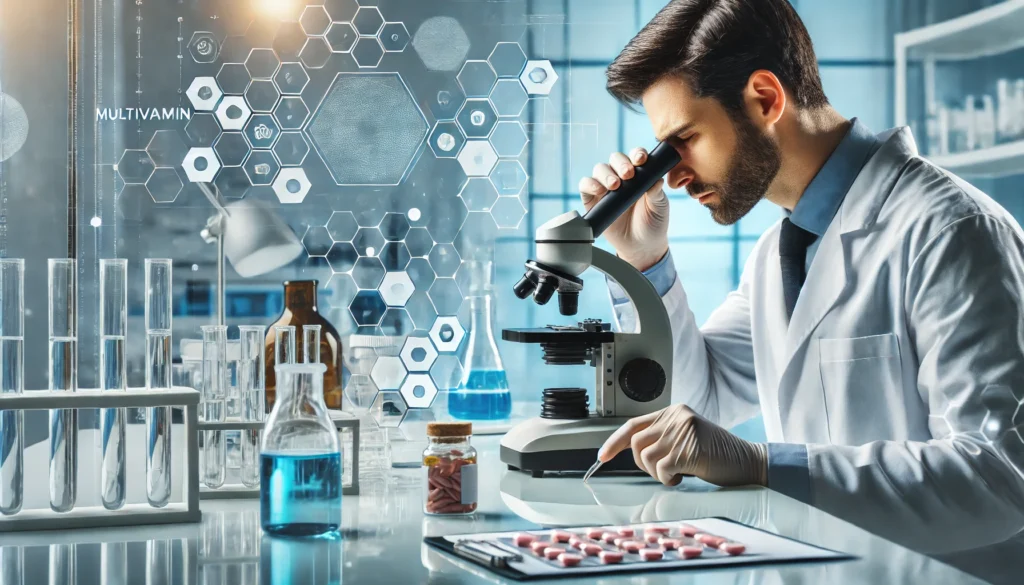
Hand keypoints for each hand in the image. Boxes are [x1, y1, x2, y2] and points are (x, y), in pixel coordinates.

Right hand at [579, 148, 669, 271]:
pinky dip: (589, 184)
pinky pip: (585, 185)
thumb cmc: (653, 223)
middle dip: (621, 163)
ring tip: (615, 186)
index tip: (641, 160)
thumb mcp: (660, 207)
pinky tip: (598, 190)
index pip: (636, 156)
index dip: (637, 154)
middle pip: (616, 159)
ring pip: (600, 169)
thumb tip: (656, 179)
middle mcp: (621, 177)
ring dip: (606, 174)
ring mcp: (605, 187)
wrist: (641, 246)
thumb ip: (657, 192)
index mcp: (640, 174)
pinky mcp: (592, 200)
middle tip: (628, 175)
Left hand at [598, 404, 767, 487]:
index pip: (633, 424)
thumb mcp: (685, 438)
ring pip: (646, 457)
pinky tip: (684, 477)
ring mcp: (683, 431)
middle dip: (642, 463)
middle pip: (636, 442)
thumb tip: (630, 451)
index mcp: (673, 412)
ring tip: (677, 473)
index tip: (602, 456)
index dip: (614, 441)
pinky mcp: (689, 449)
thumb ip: (662, 438)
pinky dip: (668, 479)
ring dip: (657, 473)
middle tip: (661, 471)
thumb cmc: (716, 455)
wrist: (747, 462)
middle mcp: (676, 417)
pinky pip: (662, 468)